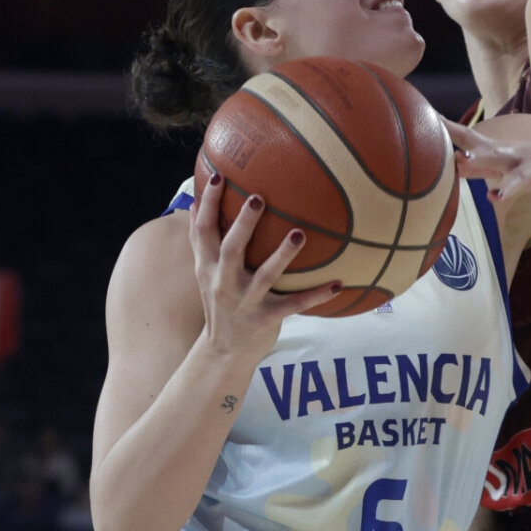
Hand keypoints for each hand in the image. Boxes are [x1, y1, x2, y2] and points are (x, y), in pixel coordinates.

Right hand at [191, 175, 339, 361]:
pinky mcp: (265, 320)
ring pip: (264, 276)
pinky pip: (293, 306)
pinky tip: (338, 284)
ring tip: (299, 233)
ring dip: (282, 255)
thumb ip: (201, 241)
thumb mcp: (203, 272)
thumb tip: (193, 202)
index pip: (202, 231)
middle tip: (258, 197)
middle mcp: (223, 283)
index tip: (217, 176)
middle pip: (231, 249)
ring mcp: (244, 302)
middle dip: (243, 224)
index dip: (207, 205)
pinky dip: (315, 296)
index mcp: (207, 267)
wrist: (221, 353)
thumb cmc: (219, 302)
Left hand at [443, 118, 530, 231]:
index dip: (449, 130)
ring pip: (522, 176)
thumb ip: (482, 166)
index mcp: (503, 152)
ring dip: (510, 185)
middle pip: (493, 154)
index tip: (428, 118)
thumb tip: (452, 166)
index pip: (471, 138)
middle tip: (456, 159)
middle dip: (475, 157)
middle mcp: (517, 156)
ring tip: (496, 197)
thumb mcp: (509, 162)